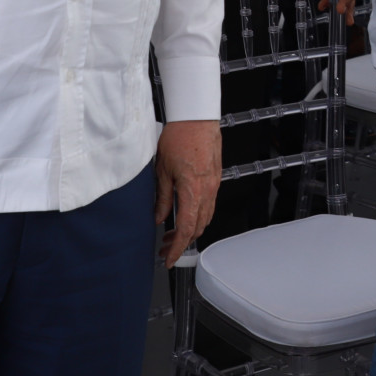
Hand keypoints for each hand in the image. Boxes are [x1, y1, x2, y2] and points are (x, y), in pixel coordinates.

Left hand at [154, 120, 220, 266]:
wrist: (196, 117)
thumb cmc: (179, 137)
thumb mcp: (162, 169)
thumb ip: (162, 197)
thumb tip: (159, 217)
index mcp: (193, 190)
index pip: (187, 228)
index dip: (177, 247)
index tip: (169, 258)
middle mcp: (207, 190)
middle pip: (198, 227)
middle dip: (182, 241)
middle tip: (164, 247)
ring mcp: (214, 184)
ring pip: (206, 217)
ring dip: (191, 229)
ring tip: (172, 232)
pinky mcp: (216, 178)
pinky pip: (210, 204)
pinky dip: (198, 216)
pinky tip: (186, 214)